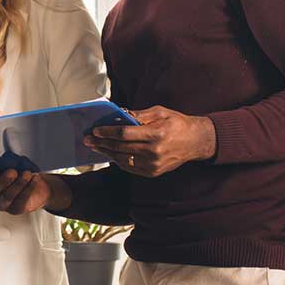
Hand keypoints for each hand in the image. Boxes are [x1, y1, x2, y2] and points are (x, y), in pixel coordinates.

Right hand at [0, 169, 71, 214]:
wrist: (39, 185)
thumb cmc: (20, 171)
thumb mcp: (11, 161)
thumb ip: (4, 162)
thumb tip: (3, 164)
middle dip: (2, 180)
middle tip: (12, 171)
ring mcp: (3, 203)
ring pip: (7, 195)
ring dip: (18, 183)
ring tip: (27, 173)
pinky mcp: (16, 208)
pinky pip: (21, 199)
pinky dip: (29, 187)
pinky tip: (34, 179)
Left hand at [86, 105, 215, 177]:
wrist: (196, 142)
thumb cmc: (177, 123)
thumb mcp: (159, 112)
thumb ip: (138, 115)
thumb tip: (119, 115)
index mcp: (156, 134)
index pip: (125, 134)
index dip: (108, 133)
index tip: (95, 131)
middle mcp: (154, 151)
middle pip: (121, 148)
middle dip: (102, 144)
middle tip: (87, 140)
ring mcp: (154, 164)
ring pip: (123, 160)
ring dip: (107, 153)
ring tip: (96, 147)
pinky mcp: (154, 172)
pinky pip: (130, 167)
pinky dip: (119, 161)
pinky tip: (110, 154)